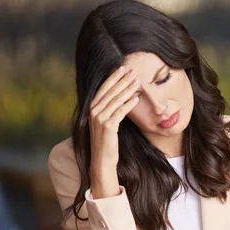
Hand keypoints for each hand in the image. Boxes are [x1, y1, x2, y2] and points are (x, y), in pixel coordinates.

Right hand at [89, 66, 140, 197]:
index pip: (104, 88)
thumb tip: (120, 96)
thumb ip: (110, 109)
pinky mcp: (107, 127)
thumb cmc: (107, 142)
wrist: (102, 161)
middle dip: (122, 80)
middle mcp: (93, 112)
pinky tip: (136, 98)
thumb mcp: (106, 123)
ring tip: (137, 81)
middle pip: (110, 91)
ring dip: (127, 89)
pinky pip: (120, 112)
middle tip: (133, 71)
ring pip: (115, 100)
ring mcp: (99, 119)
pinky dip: (128, 104)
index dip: (114, 77)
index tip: (123, 68)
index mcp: (91, 108)